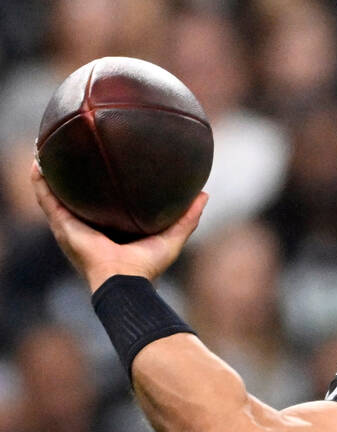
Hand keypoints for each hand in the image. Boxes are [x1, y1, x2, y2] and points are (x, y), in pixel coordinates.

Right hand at [30, 160, 207, 292]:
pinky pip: (46, 199)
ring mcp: (71, 227)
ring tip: (45, 151)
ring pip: (55, 196)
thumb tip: (204, 194)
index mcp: (109, 231)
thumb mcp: (172, 236)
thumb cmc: (147, 266)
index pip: (102, 206)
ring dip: (48, 175)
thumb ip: (187, 217)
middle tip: (70, 152)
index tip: (102, 166)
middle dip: (70, 178)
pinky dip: (39, 182)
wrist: (125, 280)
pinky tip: (36, 162)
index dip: (100, 189)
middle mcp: (87, 228)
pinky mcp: (62, 226)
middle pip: (75, 198)